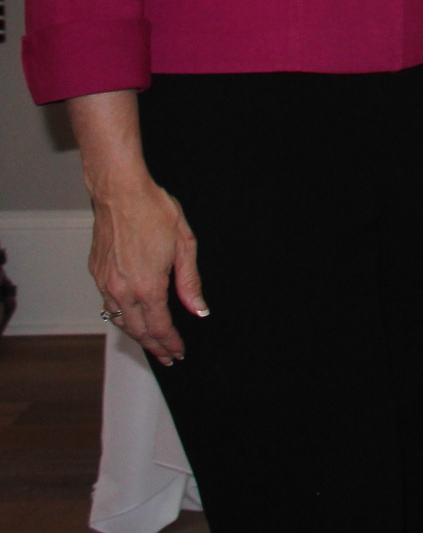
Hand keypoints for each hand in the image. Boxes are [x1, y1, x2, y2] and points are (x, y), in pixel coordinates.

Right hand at [89, 176, 203, 366]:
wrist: (120, 193)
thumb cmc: (155, 212)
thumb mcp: (184, 244)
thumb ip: (190, 282)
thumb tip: (198, 309)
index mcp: (148, 286)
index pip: (160, 327)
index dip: (170, 343)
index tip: (179, 352)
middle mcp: (122, 290)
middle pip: (138, 331)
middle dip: (154, 347)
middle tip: (167, 356)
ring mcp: (106, 283)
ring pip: (120, 321)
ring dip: (137, 335)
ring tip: (151, 342)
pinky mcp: (97, 273)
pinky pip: (109, 304)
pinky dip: (122, 317)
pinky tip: (132, 316)